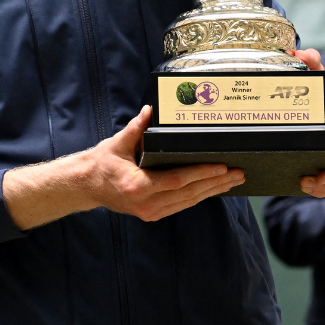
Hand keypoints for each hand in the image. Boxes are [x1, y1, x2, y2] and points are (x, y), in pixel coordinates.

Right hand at [81, 106, 245, 221]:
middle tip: (238, 173)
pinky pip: (181, 206)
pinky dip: (199, 196)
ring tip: (232, 181)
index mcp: (137, 185)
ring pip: (188, 202)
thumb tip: (150, 110)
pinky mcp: (152, 214)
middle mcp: (146, 203)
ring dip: (212, 191)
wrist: (86, 187)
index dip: (201, 174)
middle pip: (189, 194)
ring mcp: (150, 212)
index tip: (221, 166)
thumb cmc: (102, 163)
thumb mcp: (116, 143)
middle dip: (216, 183)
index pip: (177, 181)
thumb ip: (135, 128)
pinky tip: (213, 189)